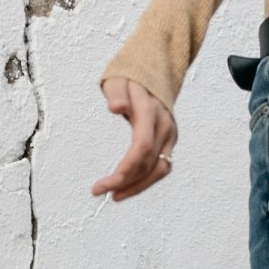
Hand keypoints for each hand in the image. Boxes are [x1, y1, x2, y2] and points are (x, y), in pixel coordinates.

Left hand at [92, 77, 176, 202]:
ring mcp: (170, 134)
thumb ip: (117, 93)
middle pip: (149, 163)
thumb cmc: (130, 79)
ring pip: (160, 169)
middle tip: (98, 191)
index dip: (125, 169)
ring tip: (114, 196)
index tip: (102, 184)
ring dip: (138, 186)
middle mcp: (165, 125)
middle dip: (125, 182)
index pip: (142, 147)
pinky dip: (145, 180)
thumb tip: (115, 108)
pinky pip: (161, 167)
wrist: (154, 72)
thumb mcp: (118, 80)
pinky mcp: (168, 141)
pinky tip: (128, 187)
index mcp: (151, 111)